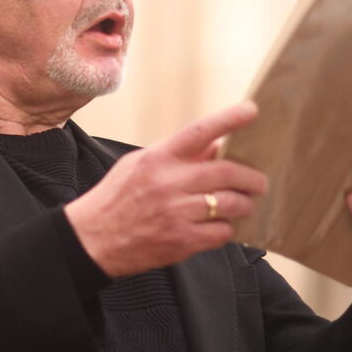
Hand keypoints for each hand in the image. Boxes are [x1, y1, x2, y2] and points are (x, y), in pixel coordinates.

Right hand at [64, 101, 267, 277]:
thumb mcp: (137, 166)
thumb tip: (215, 149)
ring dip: (244, 205)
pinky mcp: (182, 241)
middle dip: (252, 178)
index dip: (228, 119)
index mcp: (157, 160)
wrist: (92, 239)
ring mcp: (176, 213)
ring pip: (231, 203)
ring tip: (242, 206)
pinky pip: (221, 232)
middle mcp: (168, 183)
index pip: (199, 132)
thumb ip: (175, 157)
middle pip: (227, 172)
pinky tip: (218, 227)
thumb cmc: (114, 200)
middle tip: (259, 182)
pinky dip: (226, 229)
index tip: (252, 110)